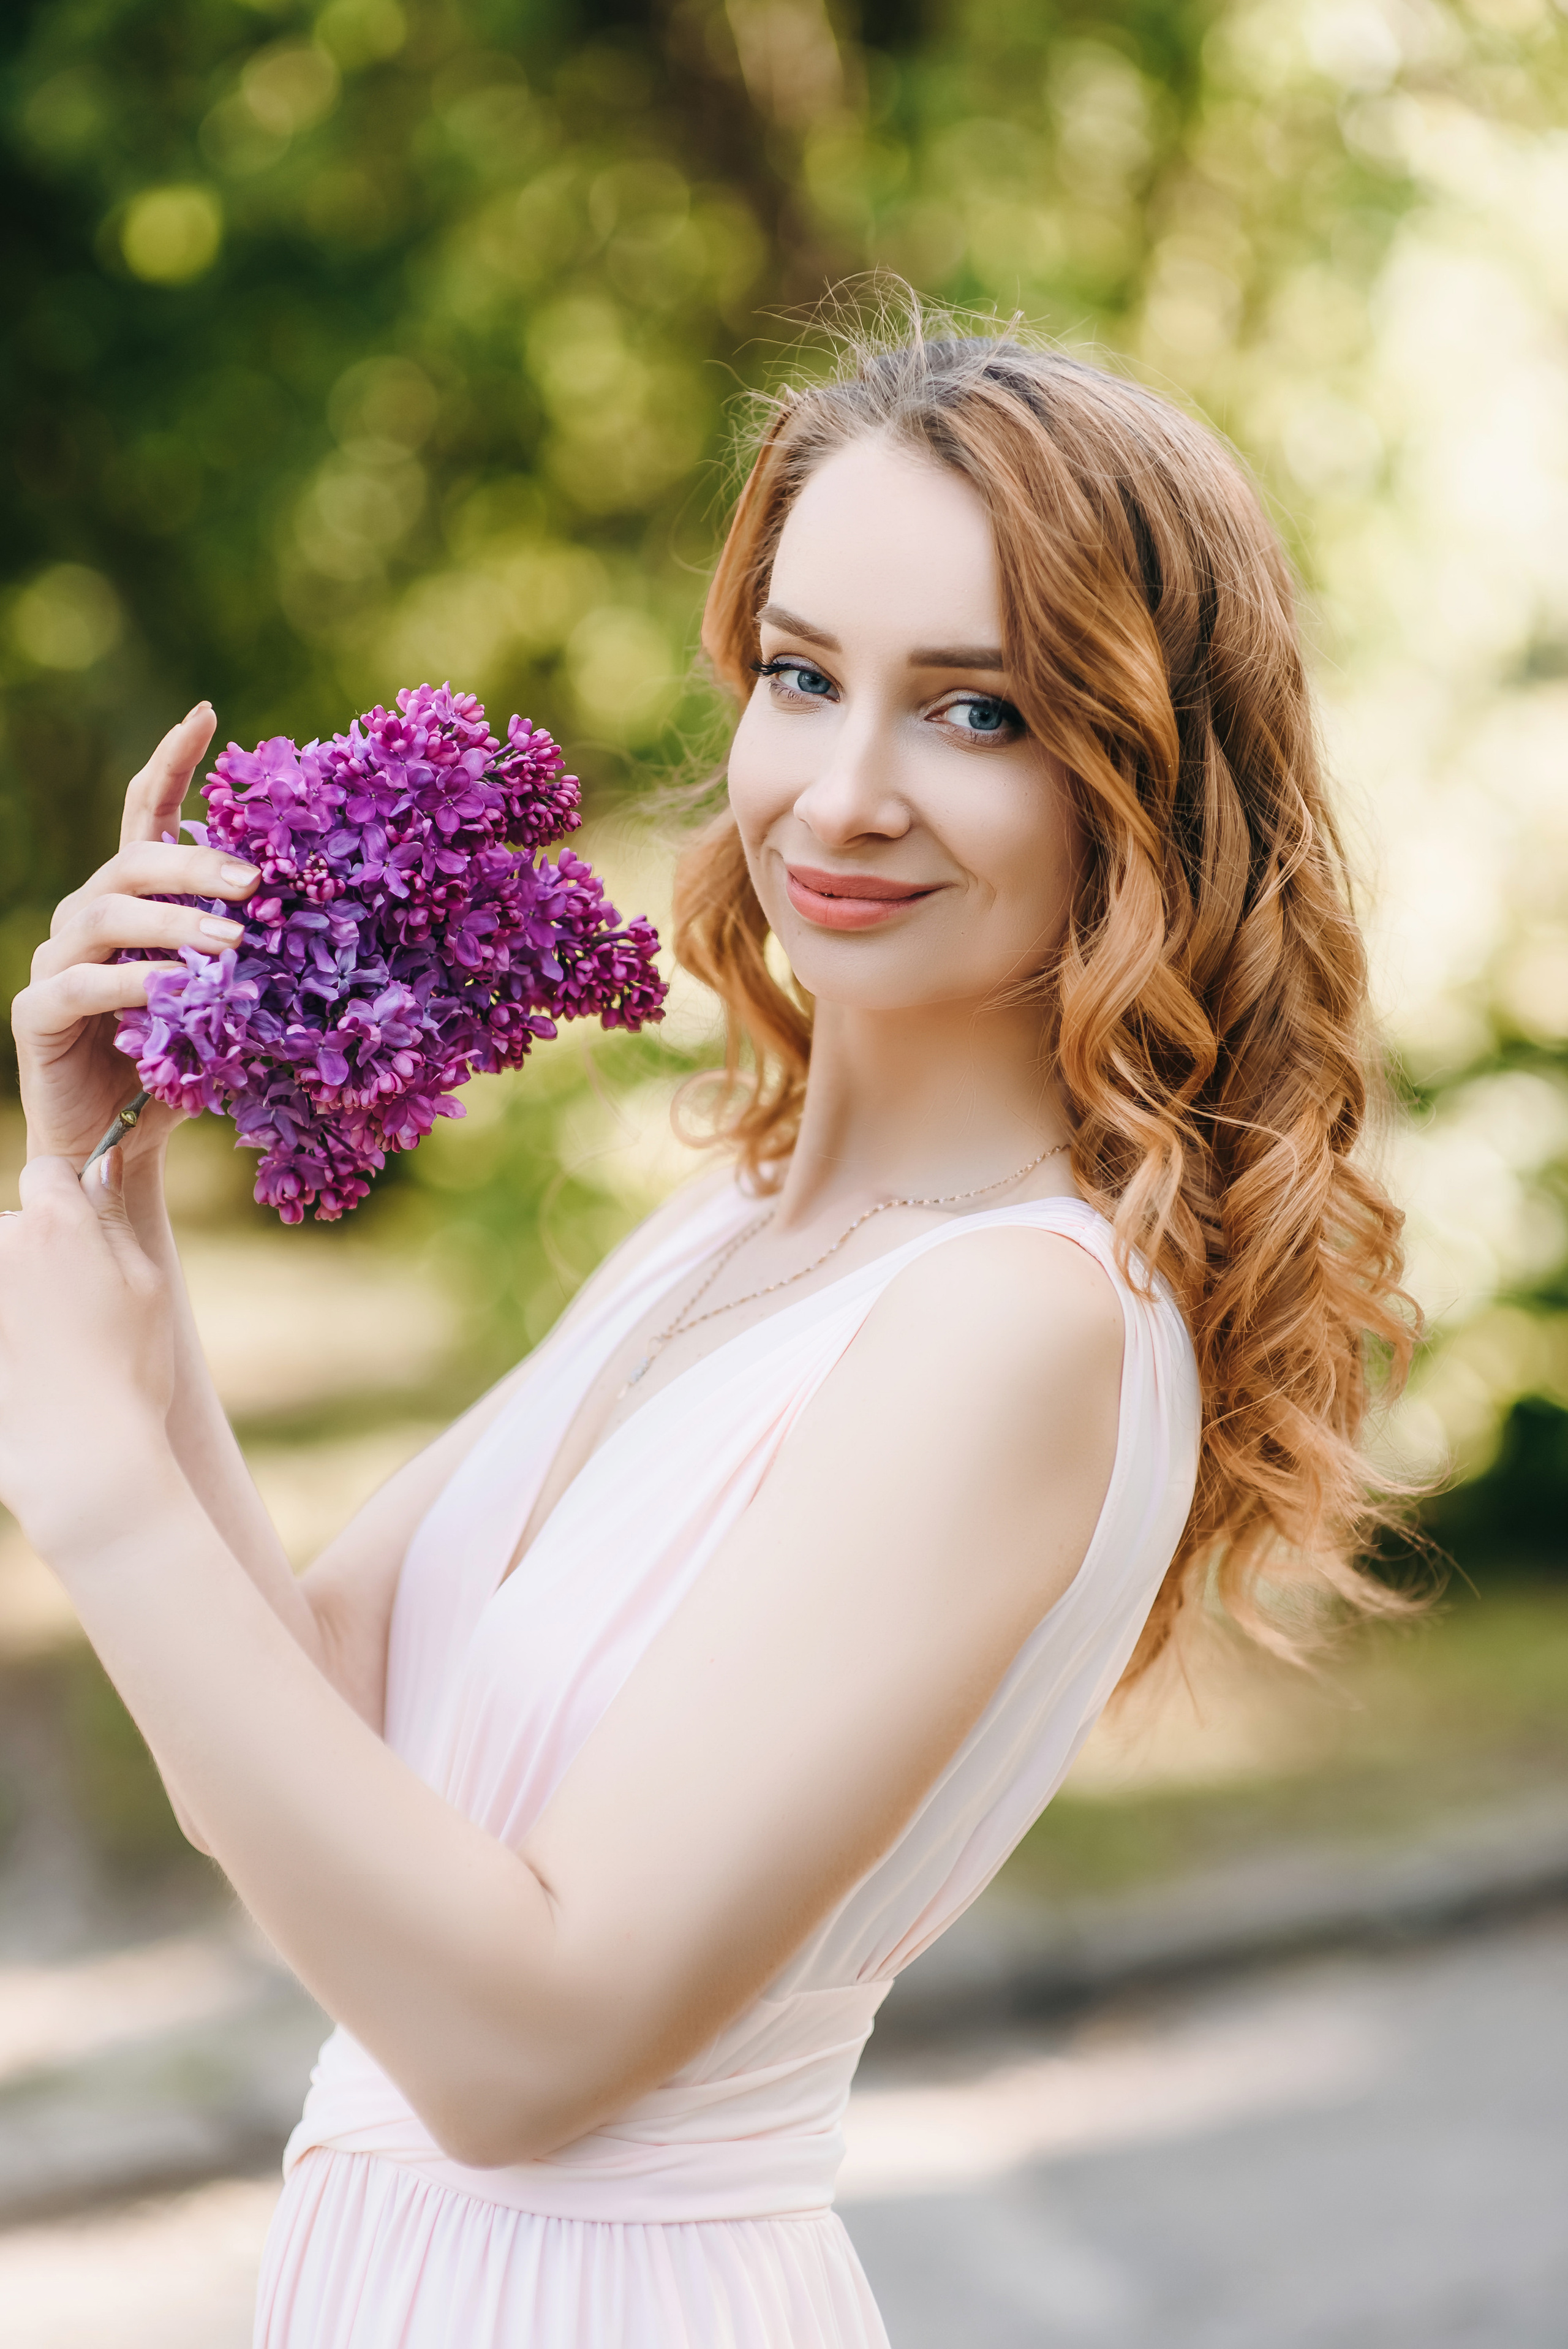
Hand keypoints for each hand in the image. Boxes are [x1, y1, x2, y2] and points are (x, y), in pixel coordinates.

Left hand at [0, 1151, 176, 1563]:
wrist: (83, 1454)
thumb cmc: (130, 1367)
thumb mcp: (146, 1283)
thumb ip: (112, 1216)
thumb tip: (100, 1161)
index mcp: (56, 1224)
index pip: (48, 1171)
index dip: (72, 1195)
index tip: (92, 1231)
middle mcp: (5, 1247)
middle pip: (19, 1223)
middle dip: (45, 1248)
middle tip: (86, 1303)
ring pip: (4, 1267)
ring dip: (23, 1289)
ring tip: (60, 1343)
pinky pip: (5, 1309)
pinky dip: (17, 1326)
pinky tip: (36, 1365)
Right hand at [10, 705, 259, 1169]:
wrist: (119, 1143)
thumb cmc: (184, 1064)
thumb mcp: (231, 1000)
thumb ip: (253, 955)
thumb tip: (327, 919)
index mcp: (135, 900)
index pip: (146, 813)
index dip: (171, 763)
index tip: (205, 712)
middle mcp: (90, 915)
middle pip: (135, 860)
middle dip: (197, 863)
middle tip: (258, 882)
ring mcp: (58, 958)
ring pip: (108, 912)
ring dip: (175, 924)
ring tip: (233, 945)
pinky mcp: (38, 1009)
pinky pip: (84, 982)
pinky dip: (133, 984)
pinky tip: (174, 993)